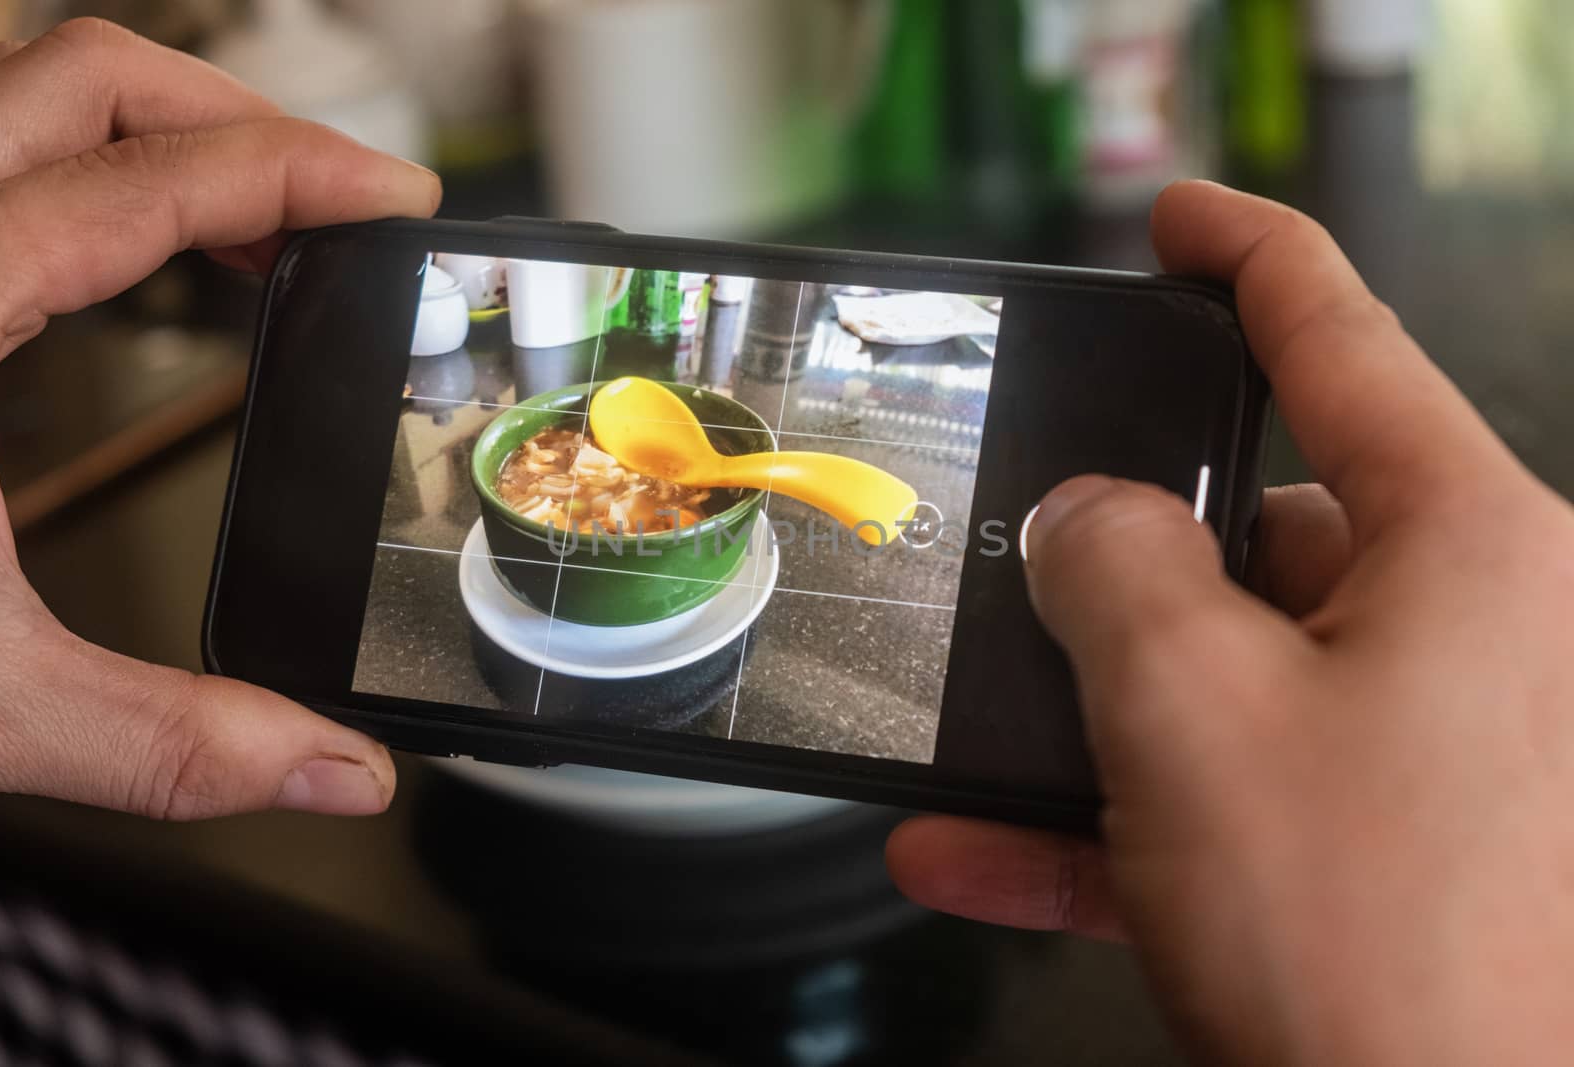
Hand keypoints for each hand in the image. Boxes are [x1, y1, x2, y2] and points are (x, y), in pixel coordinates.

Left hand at [0, 20, 440, 817]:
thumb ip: (173, 743)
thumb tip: (334, 771)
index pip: (153, 179)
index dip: (302, 170)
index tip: (395, 194)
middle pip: (87, 79)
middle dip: (239, 120)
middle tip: (336, 198)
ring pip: (21, 99)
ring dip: (160, 139)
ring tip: (257, 225)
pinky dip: (90, 184)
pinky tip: (135, 268)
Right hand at [888, 181, 1573, 1063]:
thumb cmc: (1371, 938)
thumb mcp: (1188, 707)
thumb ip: (1110, 566)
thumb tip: (1085, 517)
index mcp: (1472, 548)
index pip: (1341, 341)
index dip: (1243, 256)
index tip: (1176, 222)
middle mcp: (1480, 632)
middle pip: (1261, 535)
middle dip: (1128, 573)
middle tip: (1032, 593)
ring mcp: (1441, 748)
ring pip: (1231, 682)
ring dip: (1091, 725)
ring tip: (978, 753)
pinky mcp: (1392, 850)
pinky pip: (1233, 797)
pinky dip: (1116, 822)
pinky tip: (987, 852)